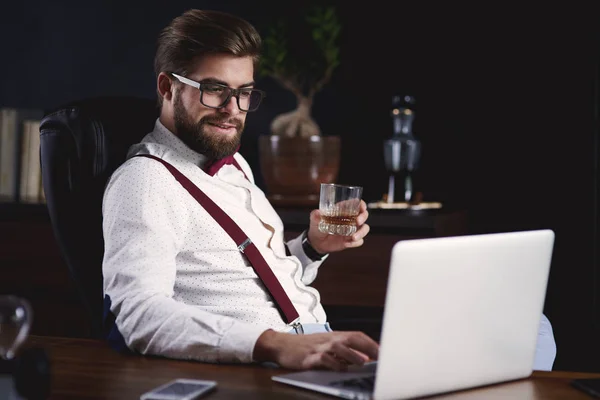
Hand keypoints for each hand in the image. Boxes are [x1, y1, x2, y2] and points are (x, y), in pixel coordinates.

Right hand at [253, 330, 378, 370]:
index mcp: (335, 336)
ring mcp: (319, 347)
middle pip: (352, 338)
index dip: (371, 342)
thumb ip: (343, 351)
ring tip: (364, 362)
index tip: (384, 351)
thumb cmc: (306, 347)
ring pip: (339, 347)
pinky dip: (333, 363)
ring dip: (352, 354)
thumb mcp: (325, 345)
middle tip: (381, 355)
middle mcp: (329, 339)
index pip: (357, 335)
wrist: (281, 345)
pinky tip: (340, 368)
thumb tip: (365, 359)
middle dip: (367, 346)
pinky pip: (323, 359)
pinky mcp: (309, 357)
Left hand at [307, 200, 369, 253]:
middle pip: (364, 215)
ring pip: (365, 228)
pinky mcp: (351, 240)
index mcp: (343, 211)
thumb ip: (315, 215)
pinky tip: (347, 243)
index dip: (361, 204)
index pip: (356, 204)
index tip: (362, 207)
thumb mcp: (314, 220)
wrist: (316, 242)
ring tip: (353, 237)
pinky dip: (355, 242)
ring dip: (362, 232)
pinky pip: (359, 241)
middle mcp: (350, 219)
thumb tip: (318, 212)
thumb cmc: (317, 227)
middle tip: (357, 222)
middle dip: (363, 217)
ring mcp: (352, 230)